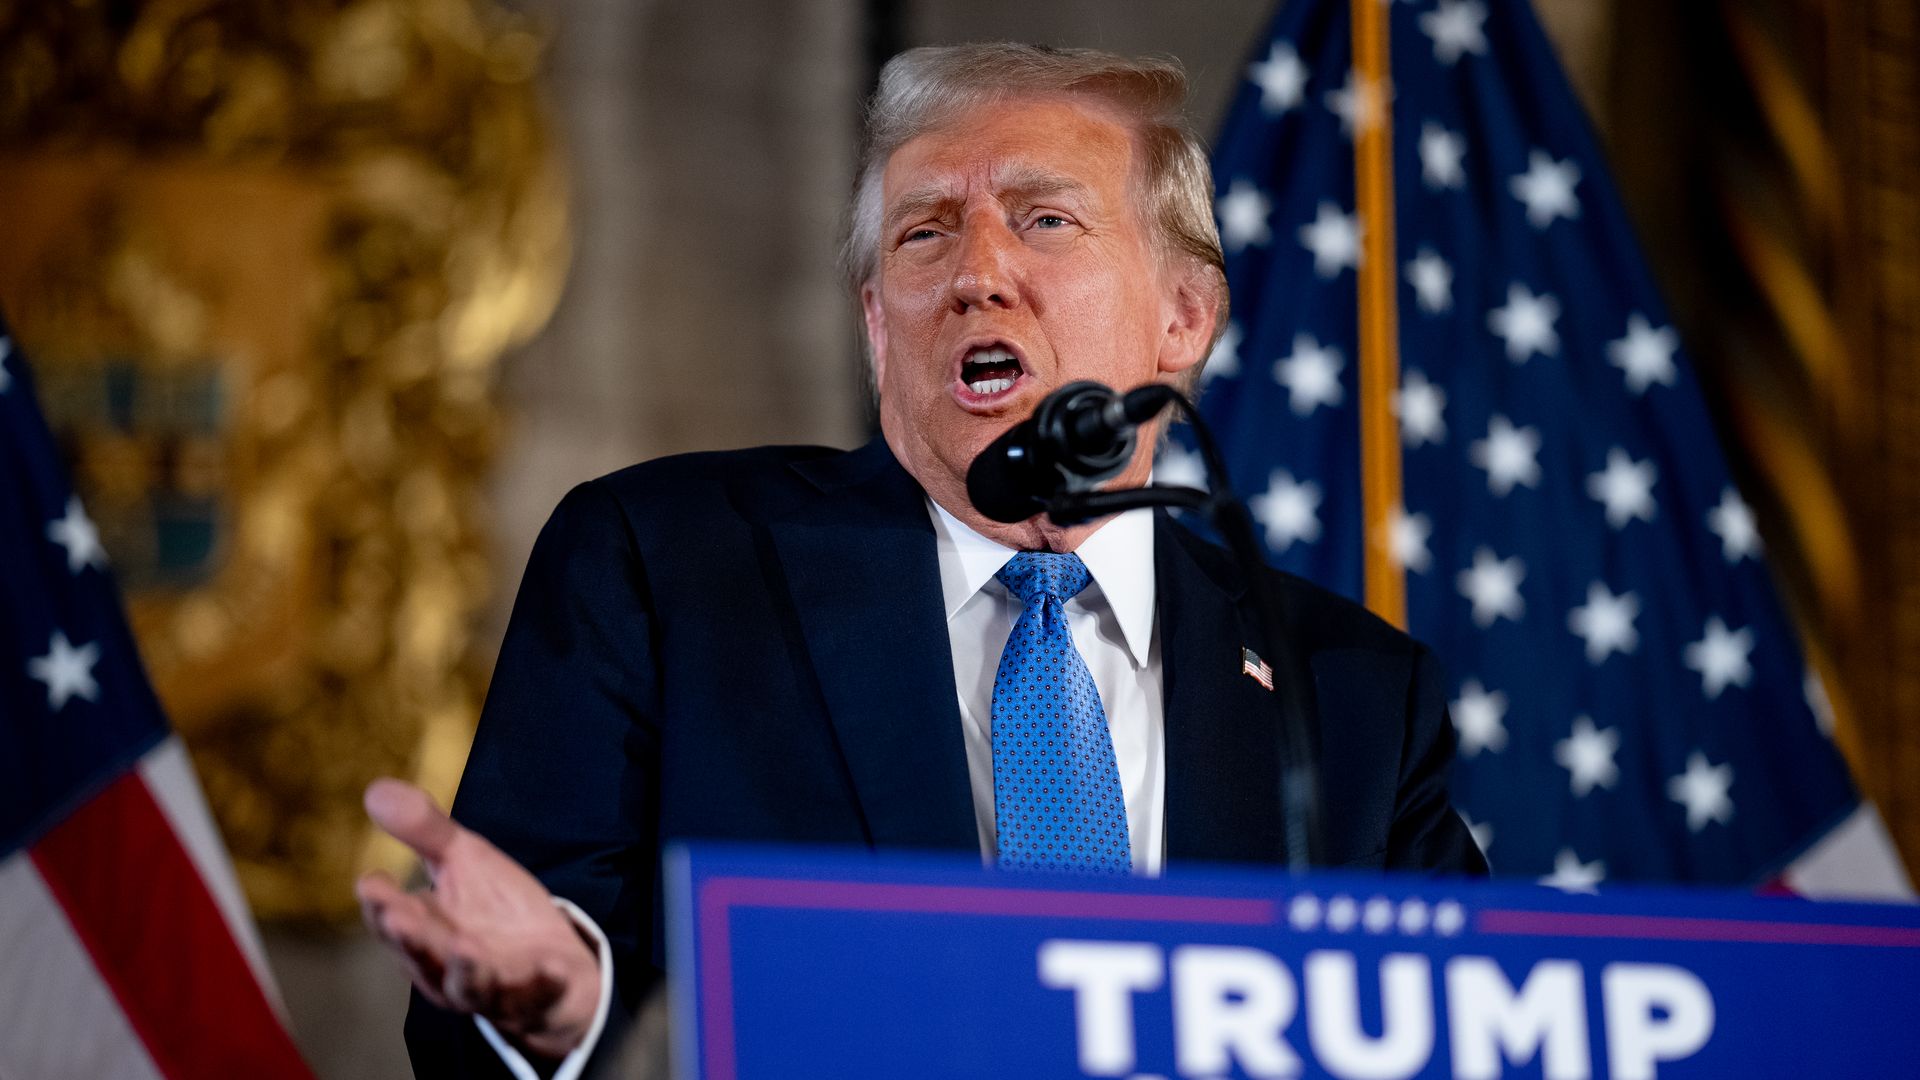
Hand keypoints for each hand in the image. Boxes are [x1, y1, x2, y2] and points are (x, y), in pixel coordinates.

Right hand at [356, 779, 600, 1059]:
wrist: (549, 957)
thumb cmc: (493, 908)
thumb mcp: (464, 860)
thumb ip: (424, 830)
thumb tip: (375, 788)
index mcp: (421, 931)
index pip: (389, 918)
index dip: (380, 903)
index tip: (372, 883)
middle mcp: (443, 966)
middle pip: (421, 954)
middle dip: (410, 938)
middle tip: (396, 917)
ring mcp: (486, 987)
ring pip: (468, 984)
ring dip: (465, 968)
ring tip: (464, 946)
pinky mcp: (530, 997)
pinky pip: (535, 994)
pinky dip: (540, 982)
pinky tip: (548, 966)